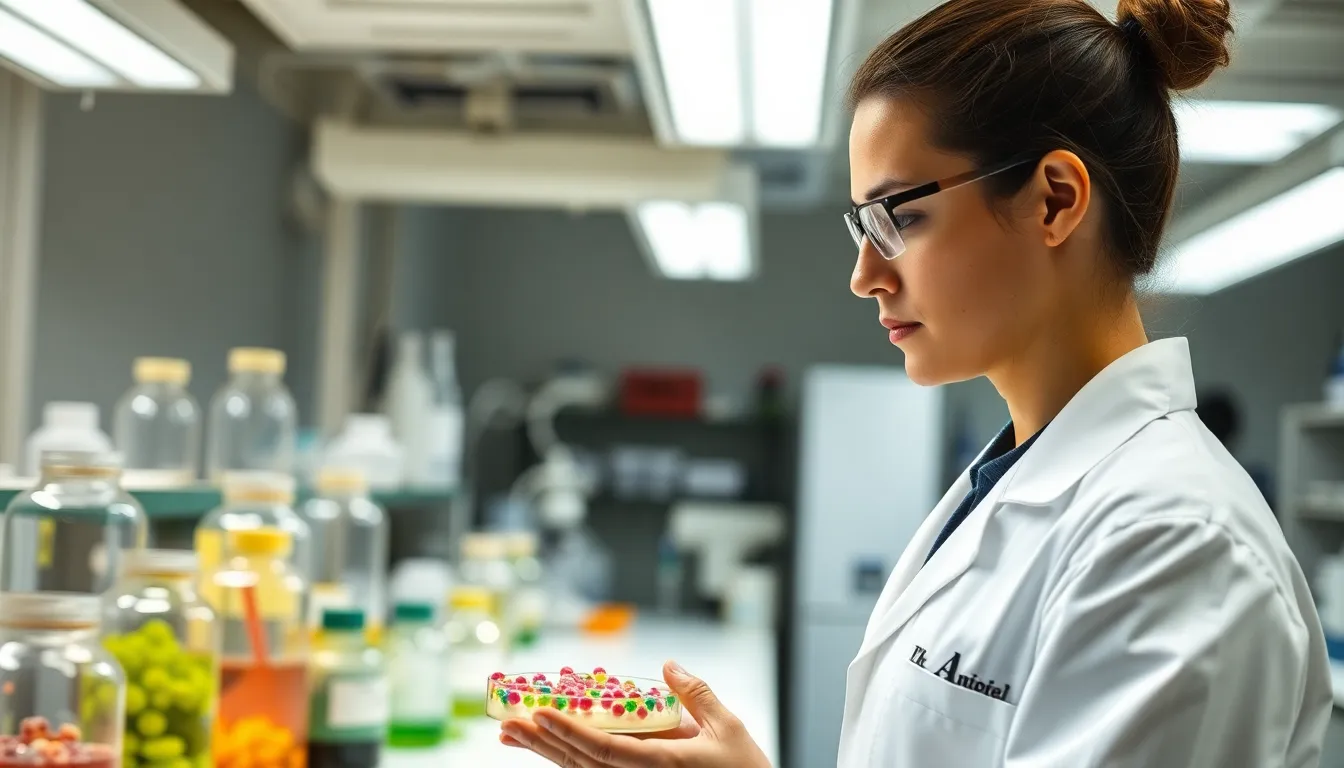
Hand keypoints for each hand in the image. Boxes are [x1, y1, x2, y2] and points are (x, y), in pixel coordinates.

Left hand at [499, 660, 770, 767]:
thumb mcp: (728, 727)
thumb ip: (697, 694)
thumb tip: (668, 665)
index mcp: (659, 765)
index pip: (602, 749)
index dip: (567, 731)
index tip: (539, 713)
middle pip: (578, 762)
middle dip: (540, 741)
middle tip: (506, 722)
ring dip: (543, 750)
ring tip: (511, 733)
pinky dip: (566, 757)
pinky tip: (544, 744)